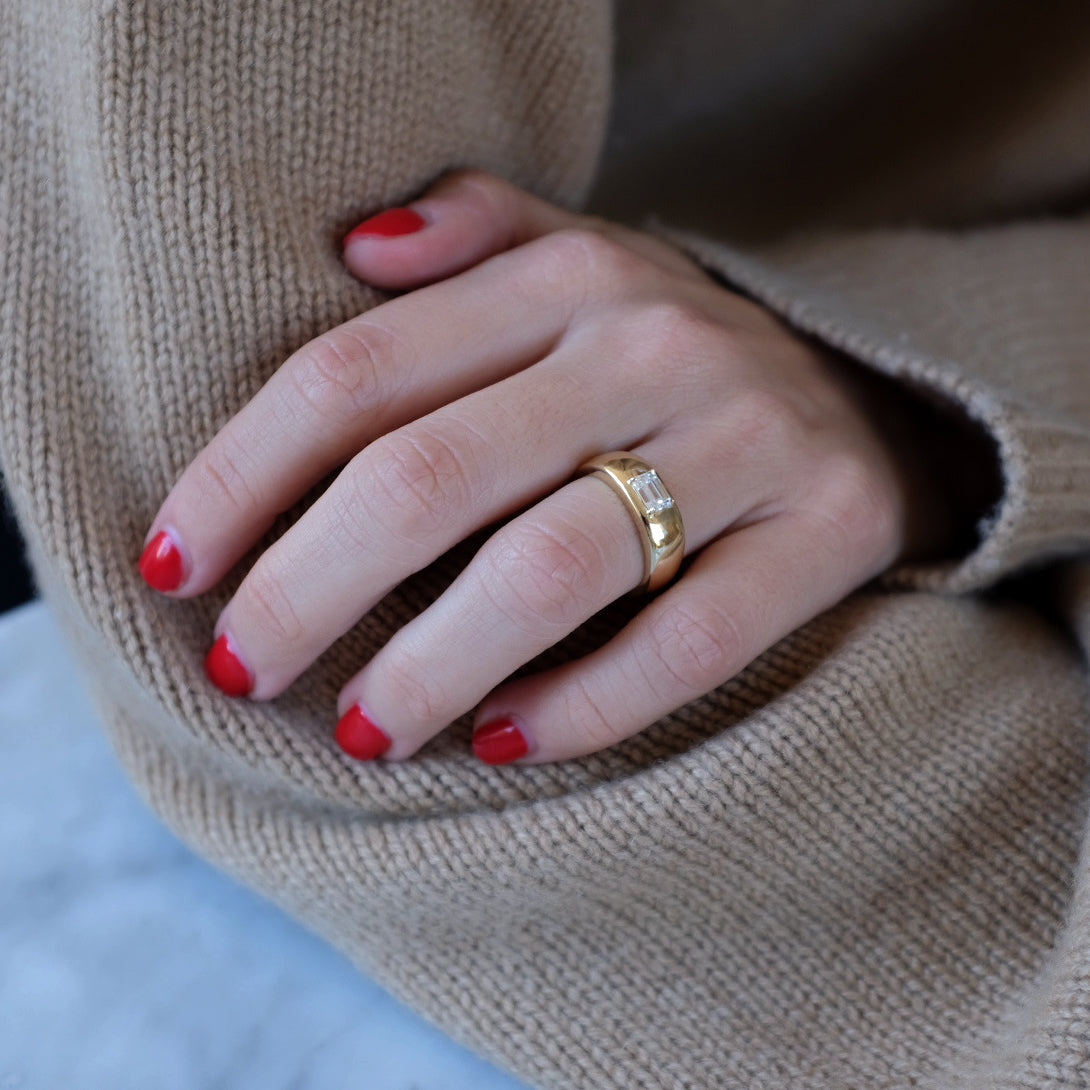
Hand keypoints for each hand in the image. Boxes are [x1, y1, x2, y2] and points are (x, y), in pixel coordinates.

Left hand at [139, 170, 952, 763]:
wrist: (874, 397)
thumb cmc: (674, 358)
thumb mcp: (582, 262)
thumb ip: (473, 234)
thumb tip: (351, 248)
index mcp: (569, 277)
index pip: (358, 373)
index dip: (244, 476)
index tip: (174, 563)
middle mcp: (653, 347)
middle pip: (431, 477)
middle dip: (306, 587)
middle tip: (241, 667)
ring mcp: (747, 441)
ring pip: (551, 570)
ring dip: (428, 666)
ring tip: (359, 732)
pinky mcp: (825, 535)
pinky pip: (686, 642)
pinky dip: (581, 706)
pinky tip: (498, 740)